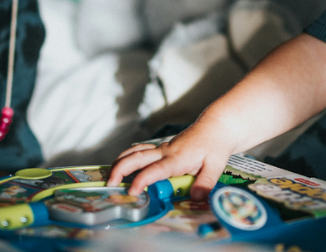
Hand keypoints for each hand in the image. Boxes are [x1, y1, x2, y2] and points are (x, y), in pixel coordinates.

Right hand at [107, 117, 238, 198]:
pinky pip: (141, 150)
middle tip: (110, 184)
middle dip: (120, 169)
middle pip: (137, 157)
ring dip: (120, 162)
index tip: (133, 191)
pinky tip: (121, 165)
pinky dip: (128, 156)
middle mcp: (165, 152)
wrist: (216, 127)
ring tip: (110, 176)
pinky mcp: (162, 148)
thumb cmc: (215, 145)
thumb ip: (205, 183)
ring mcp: (162, 149)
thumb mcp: (216, 166)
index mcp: (177, 158)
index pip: (155, 170)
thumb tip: (195, 198)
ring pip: (135, 152)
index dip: (142, 180)